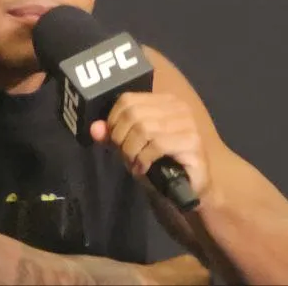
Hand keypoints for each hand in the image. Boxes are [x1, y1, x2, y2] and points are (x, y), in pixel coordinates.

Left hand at [90, 92, 212, 202]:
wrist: (192, 188)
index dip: (113, 121)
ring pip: (143, 129)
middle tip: (126, 156)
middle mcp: (177, 107)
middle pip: (133, 114)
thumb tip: (94, 128)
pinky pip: (157, 145)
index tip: (115, 141)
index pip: (127, 99)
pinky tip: (144, 169)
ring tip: (135, 163)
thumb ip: (113, 136)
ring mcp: (187, 123)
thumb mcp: (132, 148)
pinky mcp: (192, 142)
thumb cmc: (161, 165)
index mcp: (163, 101)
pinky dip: (144, 159)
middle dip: (121, 139)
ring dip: (132, 151)